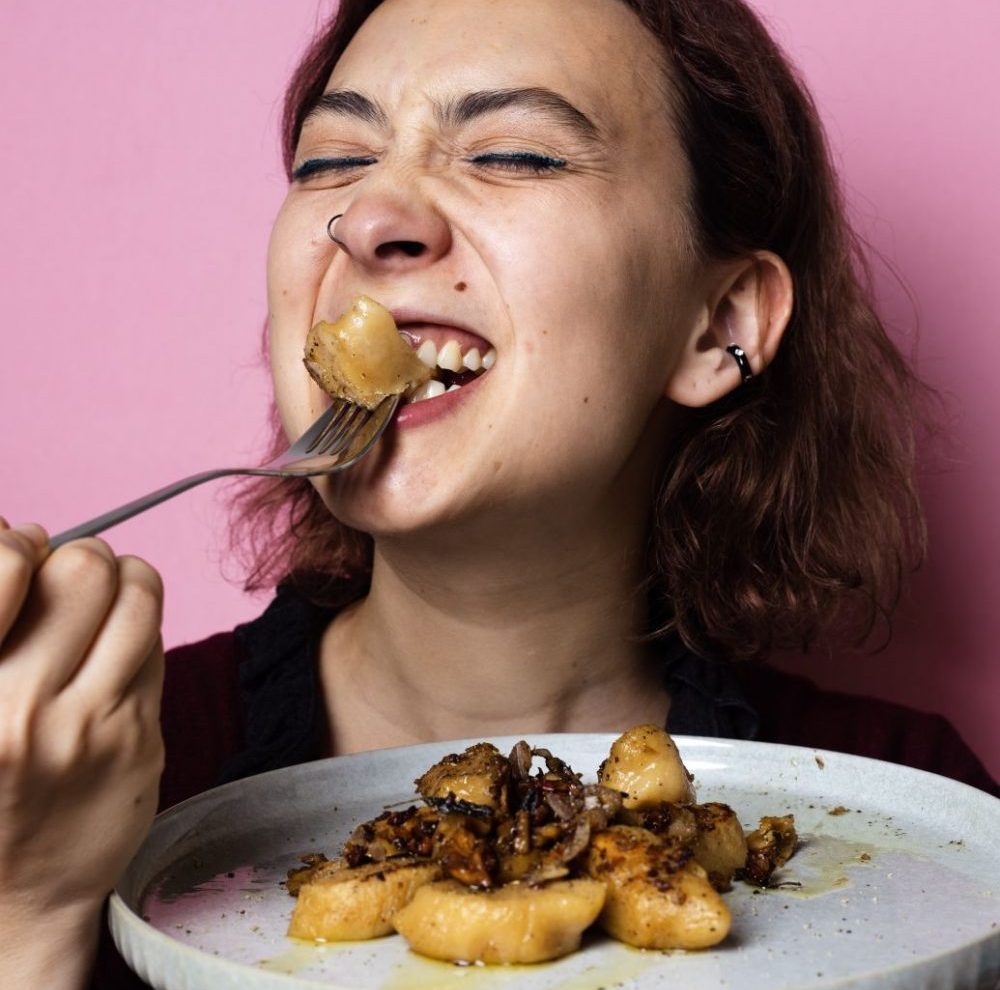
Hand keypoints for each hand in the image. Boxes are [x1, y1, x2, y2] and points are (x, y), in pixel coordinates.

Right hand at [0, 520, 164, 986]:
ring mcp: (90, 726)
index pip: (5, 563)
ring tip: (106, 600)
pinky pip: (157, 646)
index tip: (22, 553)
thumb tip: (20, 530)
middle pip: (85, 567)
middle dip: (82, 559)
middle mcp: (21, 708)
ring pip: (139, 597)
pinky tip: (118, 649)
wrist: (10, 900)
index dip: (18, 543)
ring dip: (126, 583)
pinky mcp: (140, 739)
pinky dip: (142, 630)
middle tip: (72, 579)